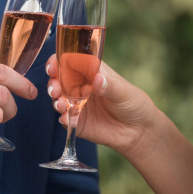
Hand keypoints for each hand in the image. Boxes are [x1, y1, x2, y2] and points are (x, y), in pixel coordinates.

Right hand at [46, 54, 164, 158]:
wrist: (139, 131)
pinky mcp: (77, 121)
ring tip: (61, 104)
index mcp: (90, 72)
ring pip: (59, 98)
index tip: (53, 67)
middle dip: (53, 83)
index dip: (58, 62)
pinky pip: (65, 118)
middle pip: (59, 80)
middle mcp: (80, 86)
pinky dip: (63, 118)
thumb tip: (97, 79)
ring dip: (56, 100)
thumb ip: (109, 85)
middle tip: (56, 89)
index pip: (70, 62)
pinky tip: (66, 118)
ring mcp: (77, 104)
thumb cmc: (133, 103)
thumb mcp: (123, 91)